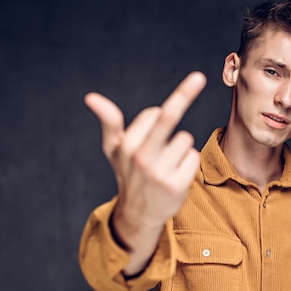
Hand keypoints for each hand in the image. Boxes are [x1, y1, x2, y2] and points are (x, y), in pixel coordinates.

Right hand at [85, 71, 206, 274]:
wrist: (139, 214)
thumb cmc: (129, 173)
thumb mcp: (114, 149)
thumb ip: (109, 122)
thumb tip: (91, 97)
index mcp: (126, 145)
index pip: (154, 114)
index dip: (157, 119)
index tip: (154, 128)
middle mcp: (141, 158)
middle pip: (167, 118)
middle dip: (183, 94)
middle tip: (198, 77)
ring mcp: (159, 173)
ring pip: (185, 139)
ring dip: (181, 148)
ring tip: (167, 165)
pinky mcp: (177, 185)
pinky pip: (193, 157)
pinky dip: (188, 163)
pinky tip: (176, 175)